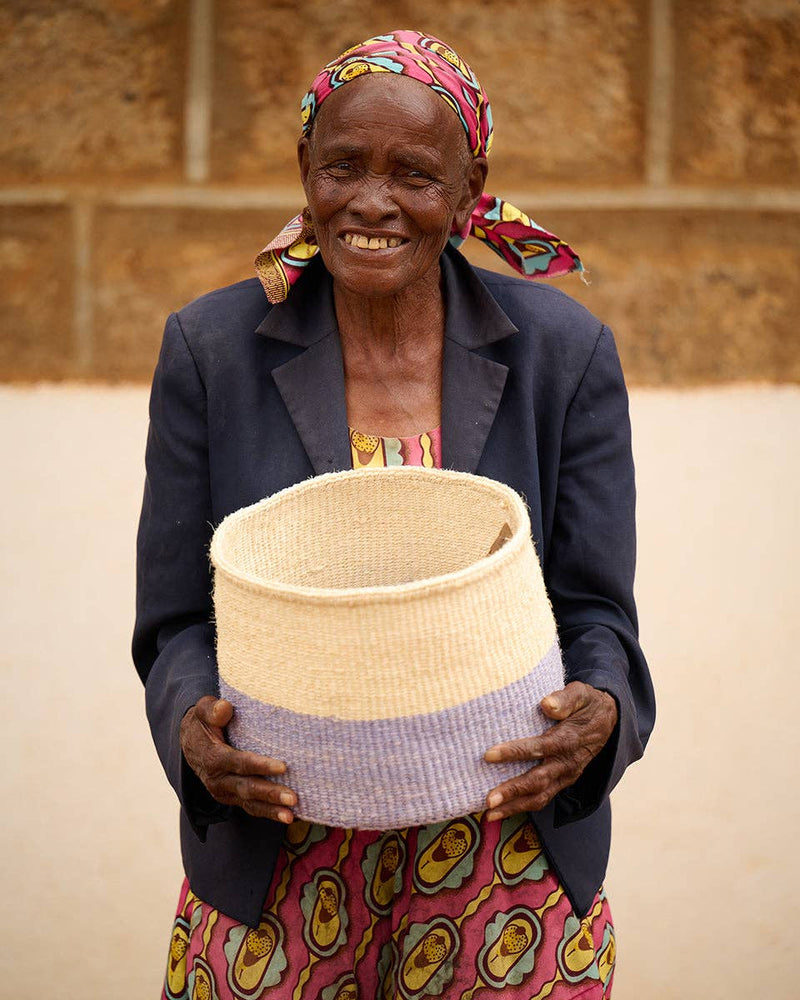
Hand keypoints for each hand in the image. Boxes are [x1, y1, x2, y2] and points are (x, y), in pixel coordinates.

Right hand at [180, 696, 296, 822]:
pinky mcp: (232, 797)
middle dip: (270, 794)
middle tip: (293, 797)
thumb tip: (224, 708)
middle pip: (246, 788)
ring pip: (249, 803)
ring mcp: (225, 792)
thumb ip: (212, 709)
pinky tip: (288, 816)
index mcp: (213, 757)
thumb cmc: (204, 722)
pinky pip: (251, 807)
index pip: (239, 763)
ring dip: (271, 810)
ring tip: (291, 815)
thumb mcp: (202, 710)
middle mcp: (217, 779)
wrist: (190, 743)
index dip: (260, 766)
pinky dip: (268, 813)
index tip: (283, 767)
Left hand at [483, 681, 617, 819]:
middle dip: (512, 791)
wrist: (610, 722)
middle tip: (488, 800)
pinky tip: (502, 810)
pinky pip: (543, 798)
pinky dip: (522, 806)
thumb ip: (565, 698)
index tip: (489, 755)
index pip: (540, 748)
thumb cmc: (588, 704)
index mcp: (568, 740)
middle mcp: (567, 763)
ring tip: (489, 814)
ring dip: (514, 807)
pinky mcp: (562, 782)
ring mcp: (566, 776)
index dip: (514, 752)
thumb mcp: (581, 694)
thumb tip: (546, 704)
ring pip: (540, 797)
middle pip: (538, 781)